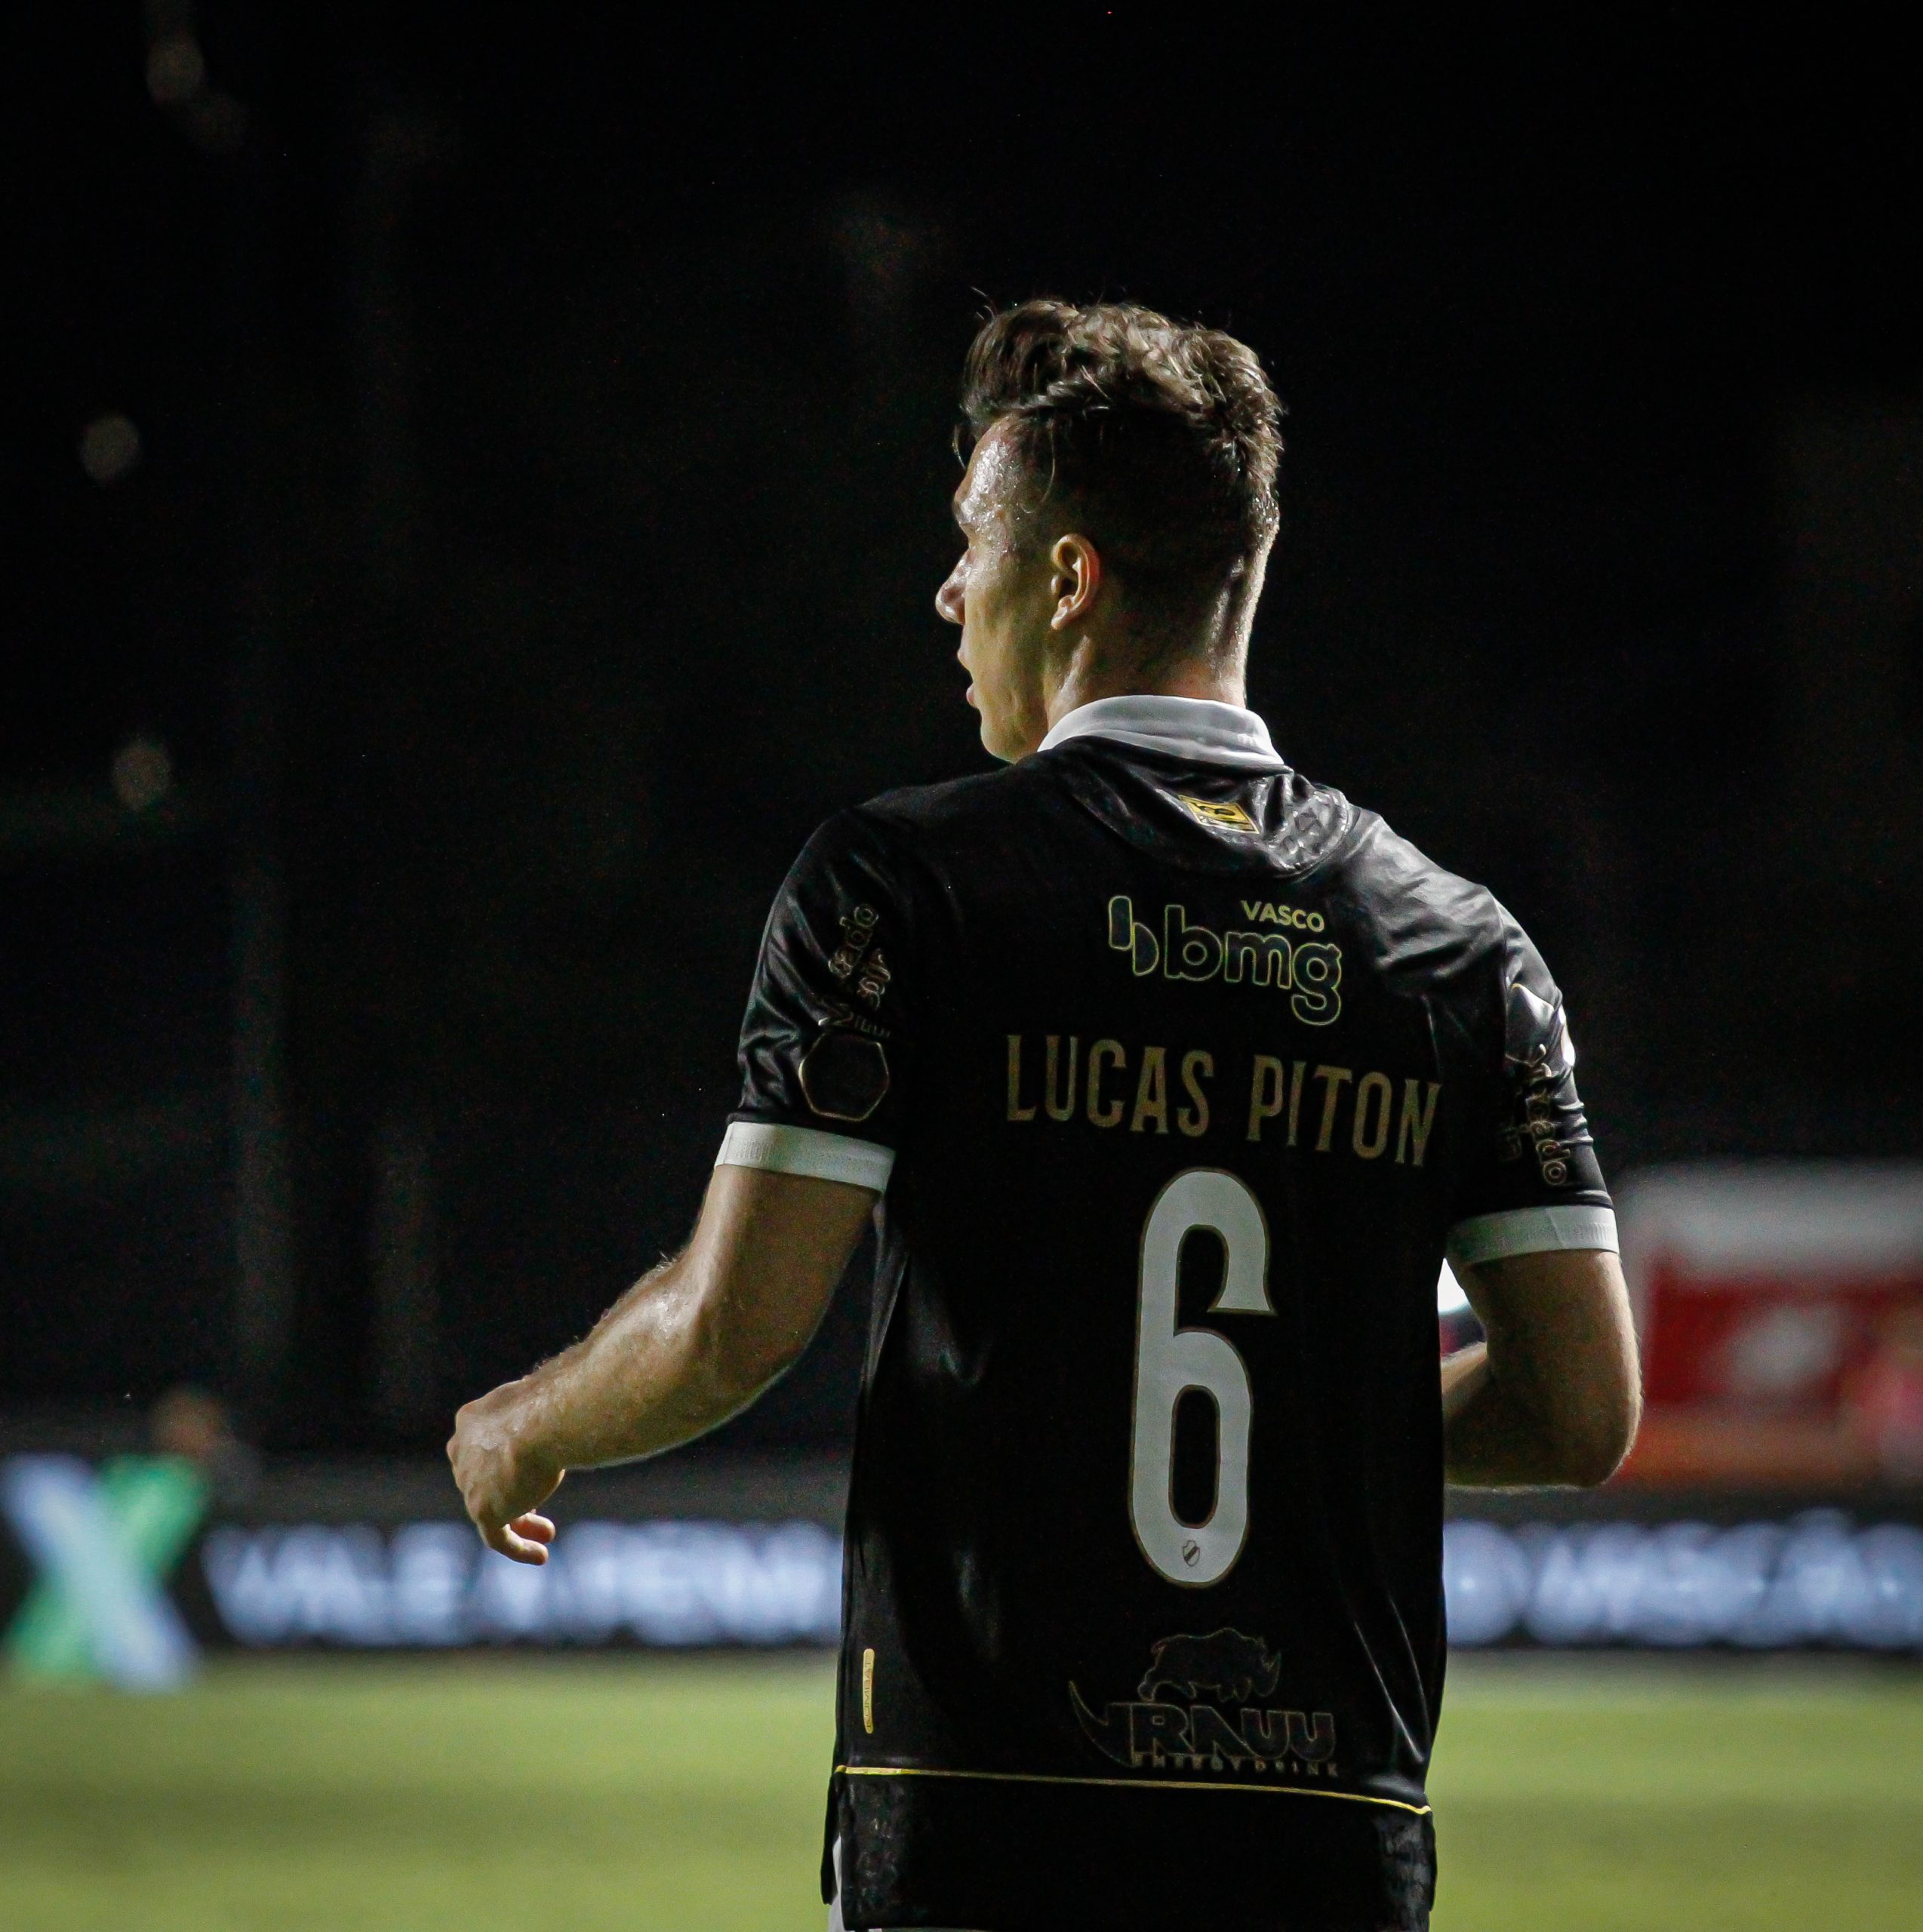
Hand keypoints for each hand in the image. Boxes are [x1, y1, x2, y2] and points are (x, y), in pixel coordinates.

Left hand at [447, 1379, 565, 1564]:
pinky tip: (540, 1555)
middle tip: (536, 1505)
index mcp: (472, 1420)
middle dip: (511, 1492)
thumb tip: (572, 1408)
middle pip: (485, 1479)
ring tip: (547, 1533)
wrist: (543, 1419)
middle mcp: (463, 1451)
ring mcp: (469, 1482)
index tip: (531, 1470)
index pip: (485, 1447)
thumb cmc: (553, 1403)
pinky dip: (518, 1547)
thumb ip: (544, 1414)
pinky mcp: (482, 1509)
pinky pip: (497, 1537)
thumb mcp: (543, 1403)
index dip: (505, 1462)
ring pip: (492, 1508)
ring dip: (519, 1522)